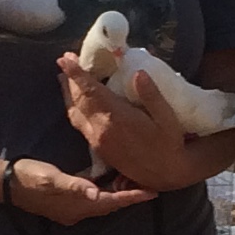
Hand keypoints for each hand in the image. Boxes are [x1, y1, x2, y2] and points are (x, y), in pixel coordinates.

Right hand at [5, 157, 154, 226]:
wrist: (5, 183)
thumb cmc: (29, 177)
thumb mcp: (51, 178)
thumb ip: (74, 185)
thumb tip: (94, 194)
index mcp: (78, 206)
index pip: (112, 203)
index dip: (132, 198)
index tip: (153, 192)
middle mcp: (77, 212)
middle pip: (110, 205)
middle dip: (129, 196)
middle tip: (149, 183)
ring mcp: (71, 209)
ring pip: (102, 203)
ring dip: (117, 195)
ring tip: (134, 181)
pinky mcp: (65, 201)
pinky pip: (91, 198)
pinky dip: (104, 190)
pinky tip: (108, 179)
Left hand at [55, 53, 207, 192]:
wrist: (166, 176)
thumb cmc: (170, 144)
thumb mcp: (168, 118)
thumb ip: (152, 95)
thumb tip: (138, 73)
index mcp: (117, 118)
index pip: (91, 91)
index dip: (77, 74)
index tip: (64, 59)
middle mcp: (101, 129)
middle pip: (78, 100)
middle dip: (70, 79)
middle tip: (65, 60)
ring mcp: (97, 140)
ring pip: (74, 113)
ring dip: (68, 94)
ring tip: (64, 77)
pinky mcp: (98, 148)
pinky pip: (79, 123)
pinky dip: (74, 108)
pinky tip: (77, 102)